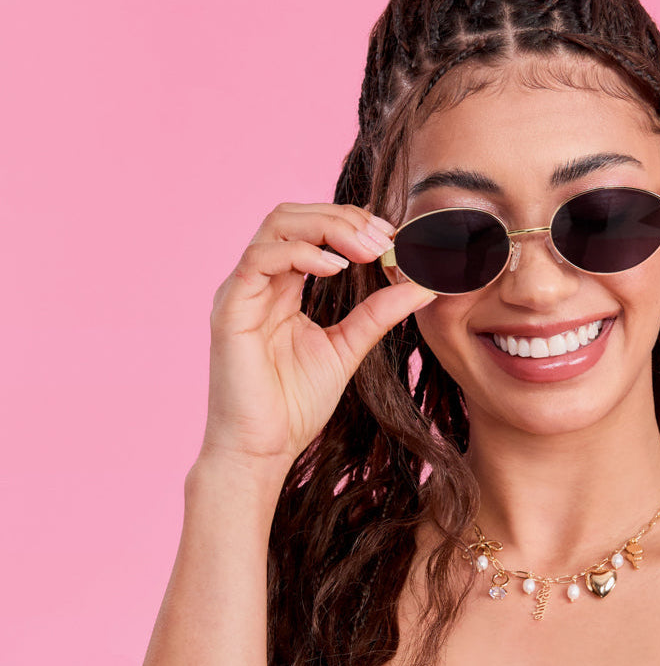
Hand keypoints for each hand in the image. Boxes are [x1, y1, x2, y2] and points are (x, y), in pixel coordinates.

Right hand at [196, 202, 432, 472]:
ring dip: (328, 227)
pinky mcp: (230, 309)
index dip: (354, 224)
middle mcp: (258, 282)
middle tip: (386, 239)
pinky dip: (302, 253)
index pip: (313, 231)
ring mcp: (241, 291)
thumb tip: (423, 284)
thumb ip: (379, 313)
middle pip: (295, 216)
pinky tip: (337, 269)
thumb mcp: (348, 347)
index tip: (394, 237)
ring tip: (369, 250)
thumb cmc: (295, 405)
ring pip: (277, 225)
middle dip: (345, 219)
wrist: (263, 449)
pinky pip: (260, 259)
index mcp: (282, 288)